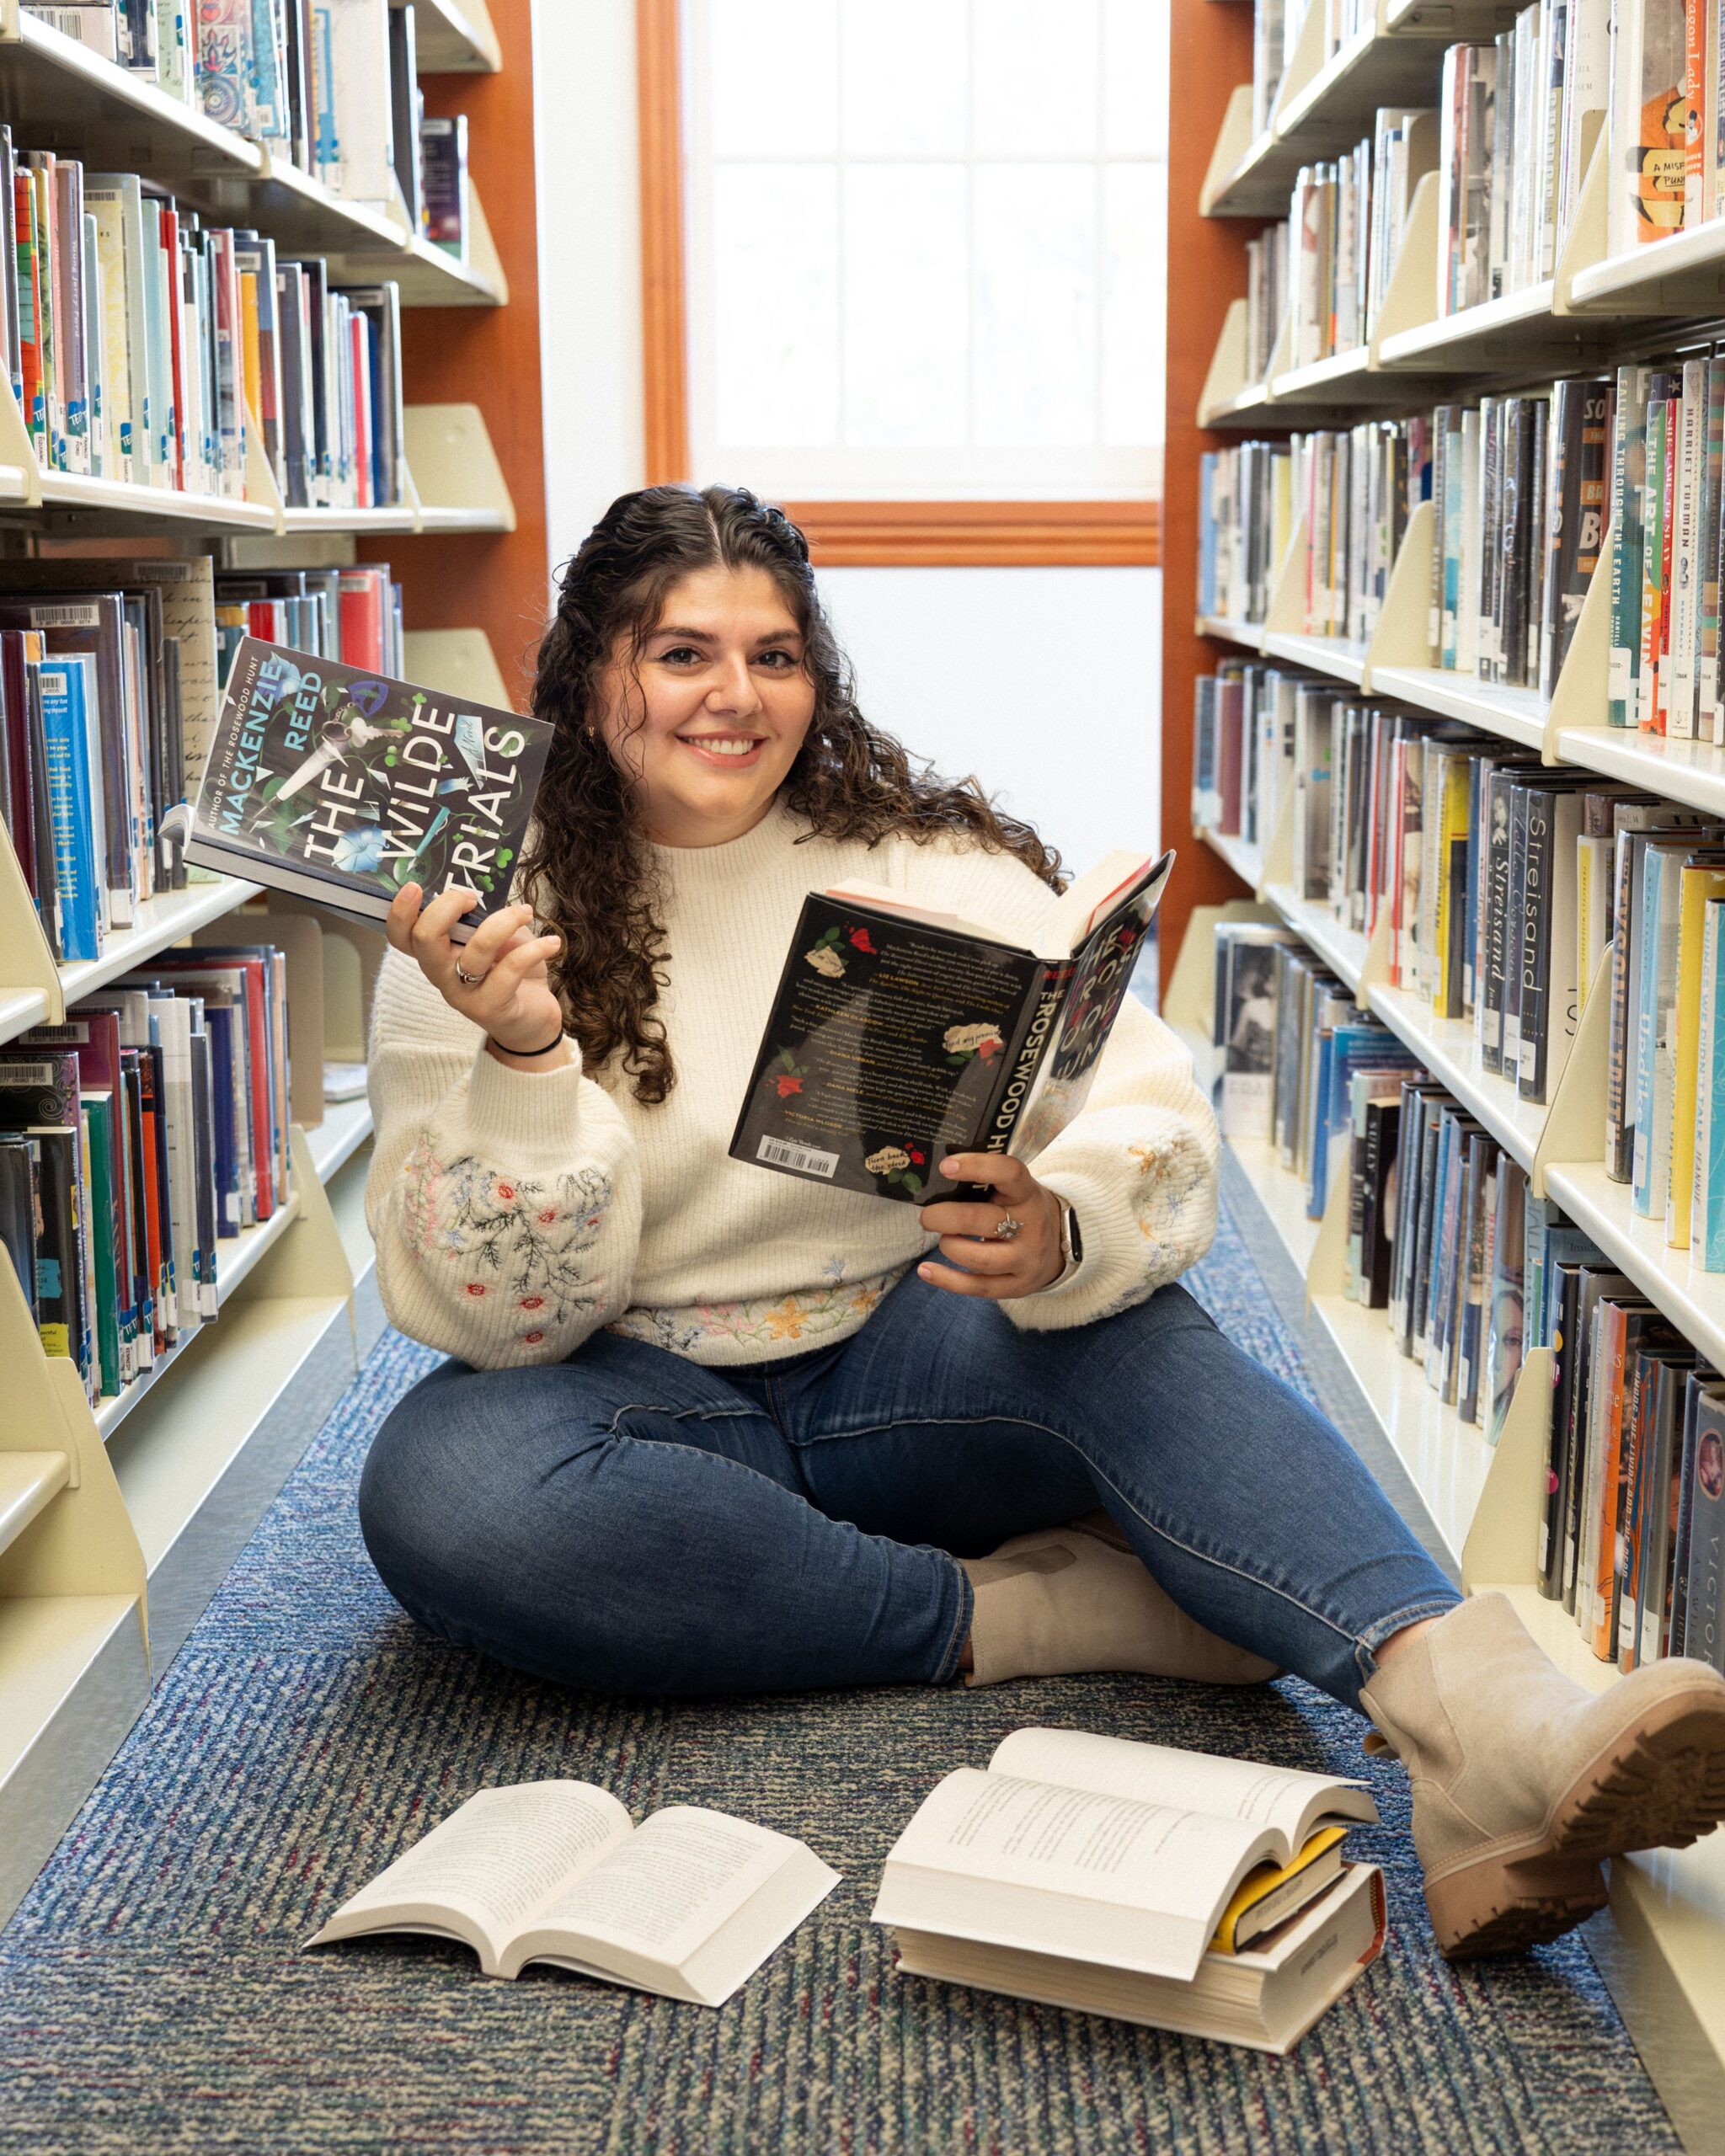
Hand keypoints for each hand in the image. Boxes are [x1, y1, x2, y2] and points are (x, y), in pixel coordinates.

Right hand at [385, 882, 565, 1055]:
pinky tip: (552, 943)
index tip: (416, 886)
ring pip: (476, 949)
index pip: (400, 936)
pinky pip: (511, 968)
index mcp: (434, 954)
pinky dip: (535, 948)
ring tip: (525, 913)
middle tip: (474, 899)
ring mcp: (462, 994)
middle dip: (449, 907)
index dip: (400, 911)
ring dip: (505, 921)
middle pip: (425, 938)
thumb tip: (482, 894)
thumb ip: (481, 919)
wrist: (534, 1019)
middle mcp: (440, 975)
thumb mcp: (494, 938)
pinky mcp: (490, 1007)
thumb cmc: (509, 970)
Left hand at [916, 1152, 1065, 1299]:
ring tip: (943, 1238)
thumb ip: (986, 1182)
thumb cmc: (1022, 1209)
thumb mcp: (1016, 1190)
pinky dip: (946, 1279)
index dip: (977, 1167)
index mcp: (1028, 1194)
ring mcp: (1026, 1260)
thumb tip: (938, 1174)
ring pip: (979, 1259)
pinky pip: (977, 1287)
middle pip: (982, 1221)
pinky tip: (926, 1270)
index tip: (946, 1166)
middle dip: (945, 1217)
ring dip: (950, 1246)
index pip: (1008, 1174)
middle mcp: (1031, 1227)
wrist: (1061, 1244)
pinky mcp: (1017, 1286)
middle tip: (927, 1216)